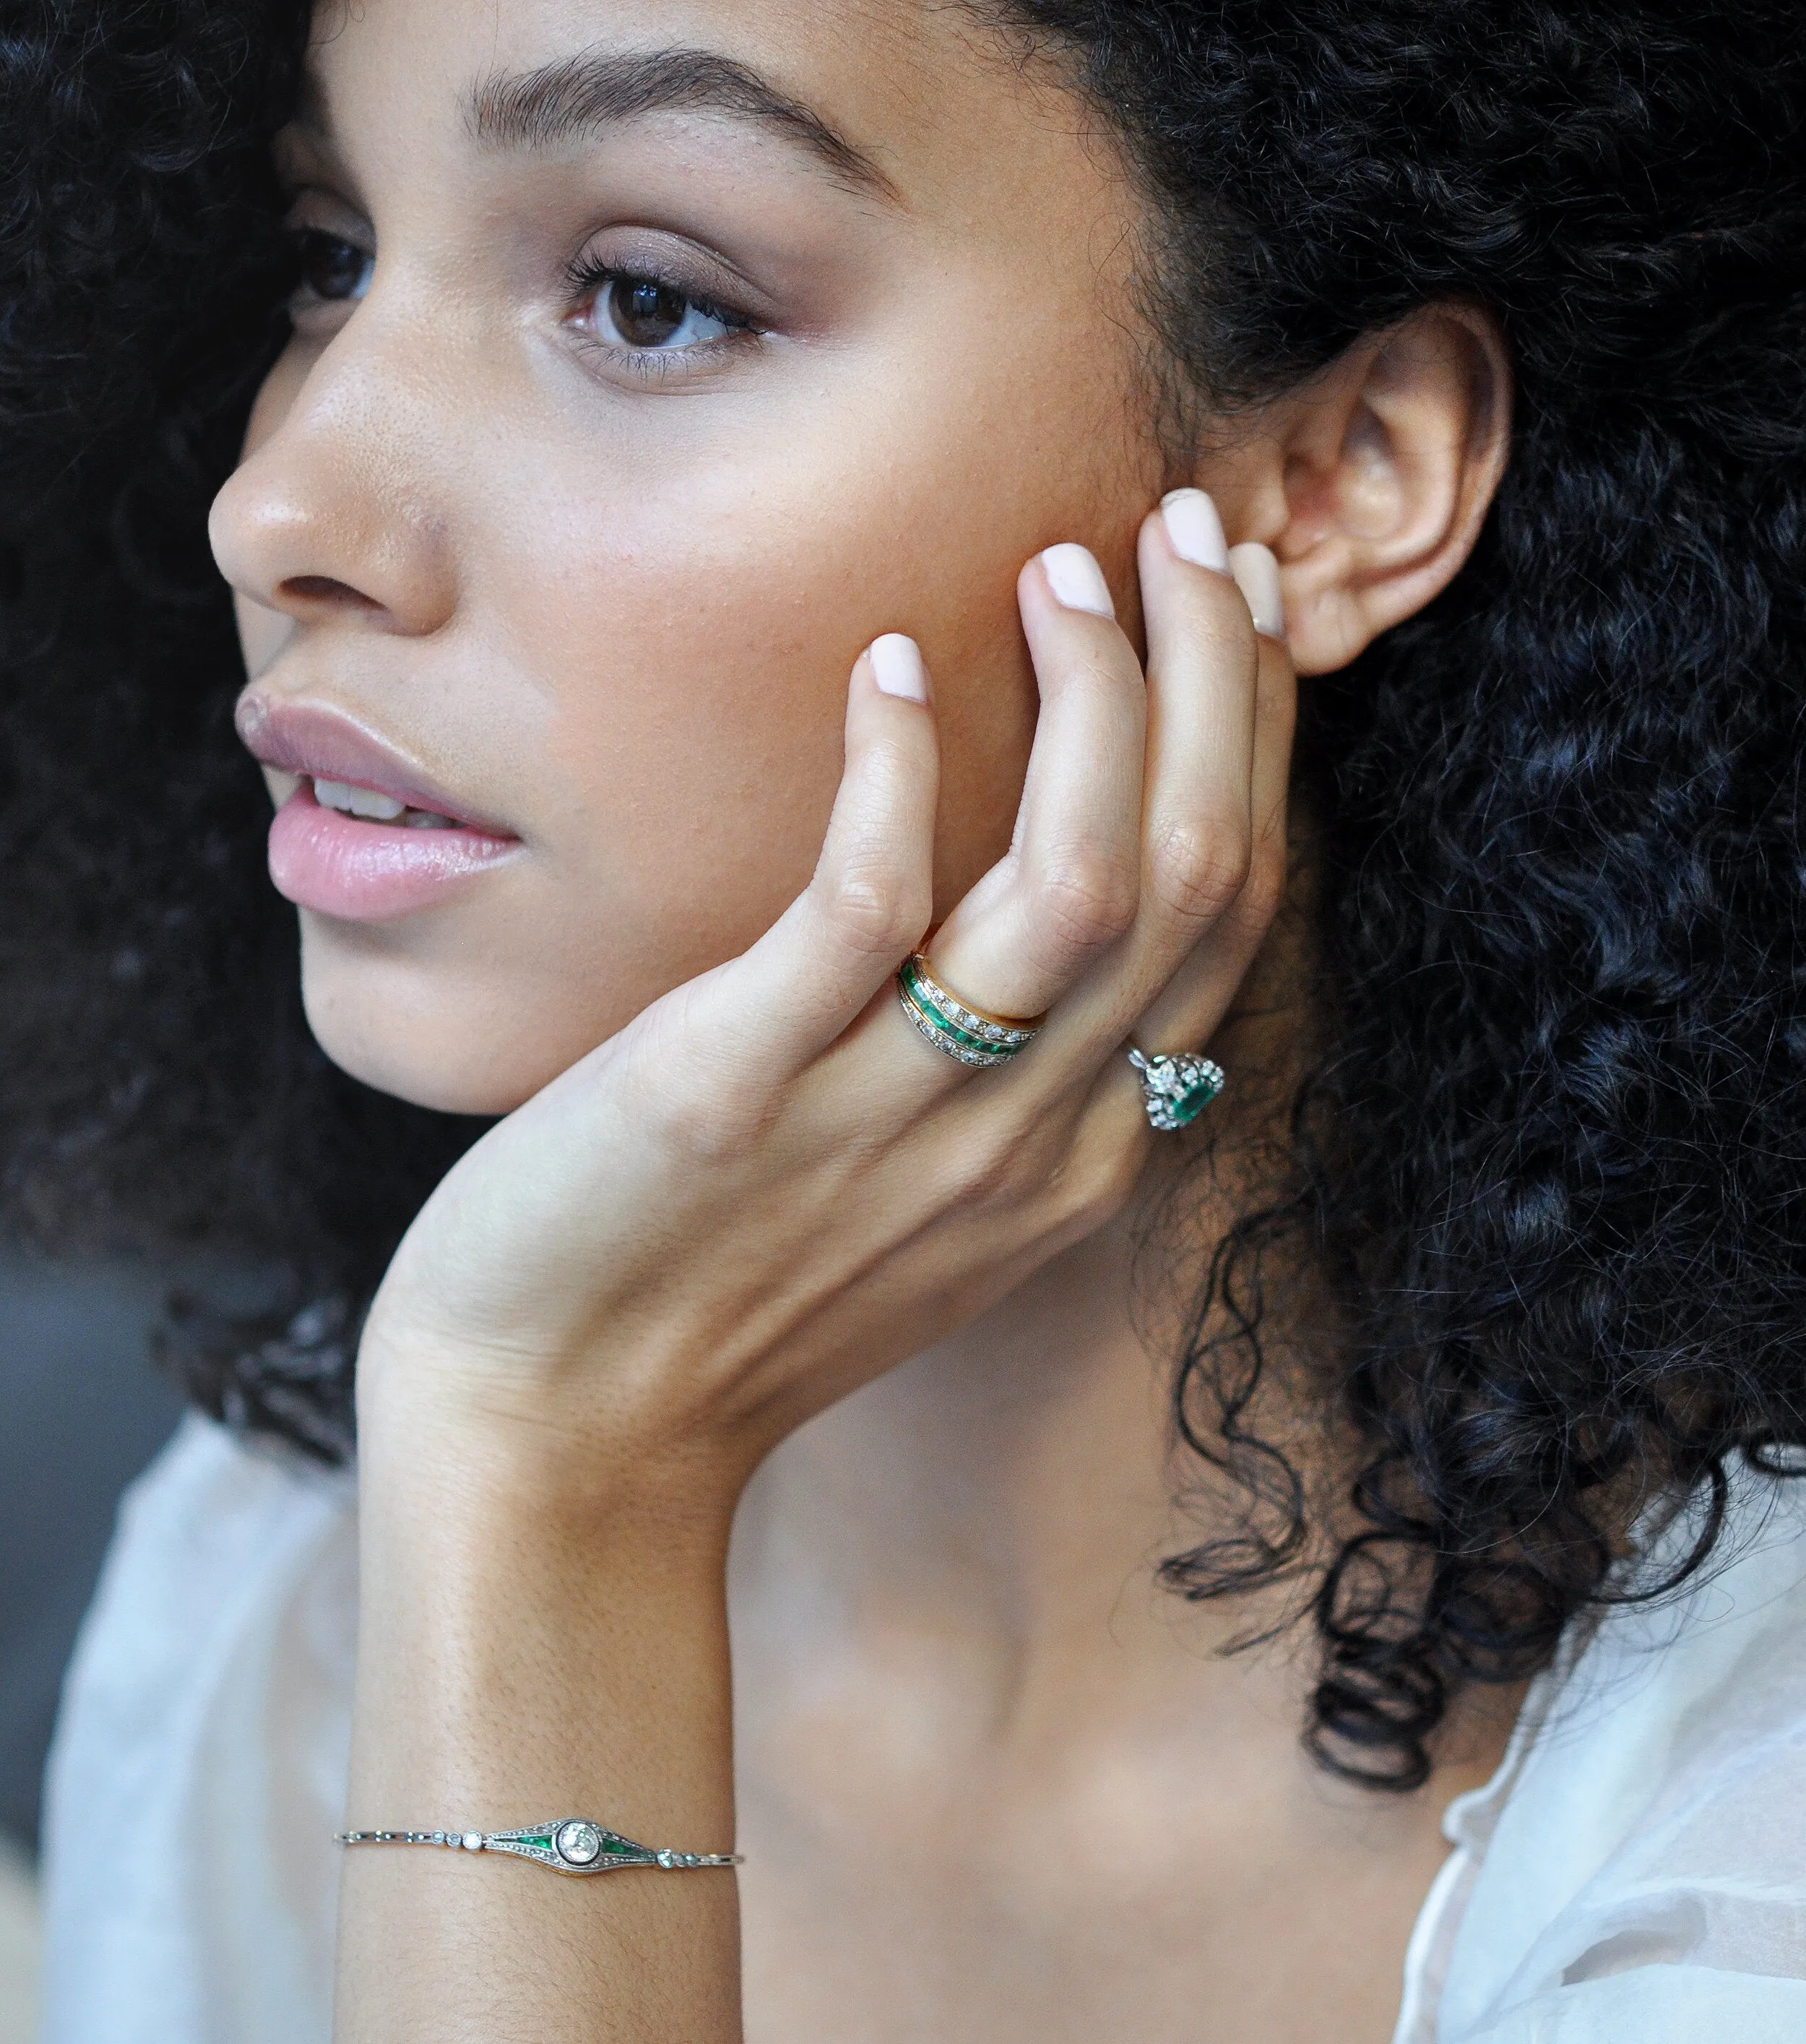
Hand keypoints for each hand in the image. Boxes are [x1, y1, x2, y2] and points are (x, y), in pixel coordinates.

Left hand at [358, 499, 1295, 1504]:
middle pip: (1192, 878)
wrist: (566, 1441)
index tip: (1243, 616)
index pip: (1227, 921)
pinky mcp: (744, 1090)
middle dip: (1218, 683)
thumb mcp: (921, 1200)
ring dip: (1098, 701)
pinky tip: (884, 669)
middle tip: (1197, 534)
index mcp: (1081, 1159)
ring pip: (1078, 882)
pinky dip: (896, 772)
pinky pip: (866, 905)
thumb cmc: (728, 1298)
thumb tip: (1031, 922)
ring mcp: (895, 1120)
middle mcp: (1026, 1141)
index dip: (1254, 746)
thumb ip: (1007, 1077)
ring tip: (1064, 566)